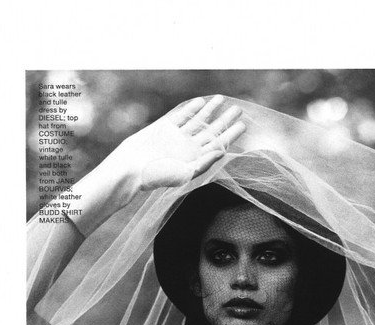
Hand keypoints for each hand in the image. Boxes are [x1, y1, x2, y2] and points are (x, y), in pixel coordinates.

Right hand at [110, 96, 245, 193]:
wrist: (132, 167)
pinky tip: (201, 102)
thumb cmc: (157, 175)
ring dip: (210, 110)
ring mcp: (178, 137)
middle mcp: (189, 148)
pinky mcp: (165, 128)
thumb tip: (222, 152)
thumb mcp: (185, 173)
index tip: (243, 125)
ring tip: (222, 99)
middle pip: (211, 131)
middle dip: (225, 120)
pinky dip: (191, 109)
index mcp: (196, 160)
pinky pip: (181, 117)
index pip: (218, 145)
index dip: (231, 135)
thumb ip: (204, 163)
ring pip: (198, 121)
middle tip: (238, 109)